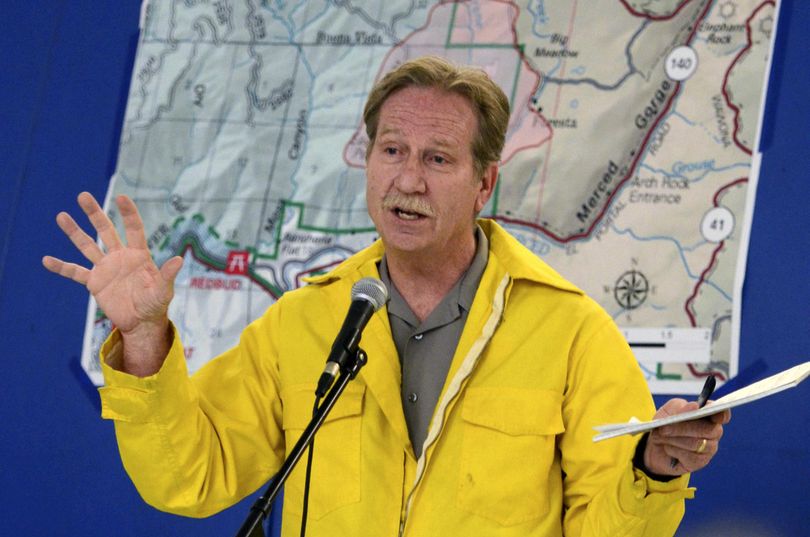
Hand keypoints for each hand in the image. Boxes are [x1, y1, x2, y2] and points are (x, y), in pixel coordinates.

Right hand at [42, 192, 182, 375]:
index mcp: (138, 255)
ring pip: (87, 246)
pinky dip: (62, 267)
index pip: (134, 229)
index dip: (128, 214)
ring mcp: (105, 268)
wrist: (141, 322)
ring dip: (74, 232)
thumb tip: (179, 259)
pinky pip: (75, 272)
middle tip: (83, 195)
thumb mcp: (163, 290)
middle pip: (105, 230)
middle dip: (95, 213)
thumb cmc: (156, 304)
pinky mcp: (95, 282)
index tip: (122, 197)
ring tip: (61, 216)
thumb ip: (167, 275)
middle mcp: (120, 257)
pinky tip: (46, 260)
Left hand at [643, 398, 730, 475]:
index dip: (721, 412)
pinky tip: (667, 448)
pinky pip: (689, 456)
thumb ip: (679, 407)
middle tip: (663, 428)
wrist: (654, 447)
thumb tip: (694, 406)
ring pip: (696, 443)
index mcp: (708, 414)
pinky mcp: (700, 462)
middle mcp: (713, 431)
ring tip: (660, 436)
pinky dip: (673, 450)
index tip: (711, 409)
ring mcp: (709, 448)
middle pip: (707, 429)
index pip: (722, 413)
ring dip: (674, 439)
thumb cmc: (665, 425)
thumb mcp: (666, 412)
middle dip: (682, 428)